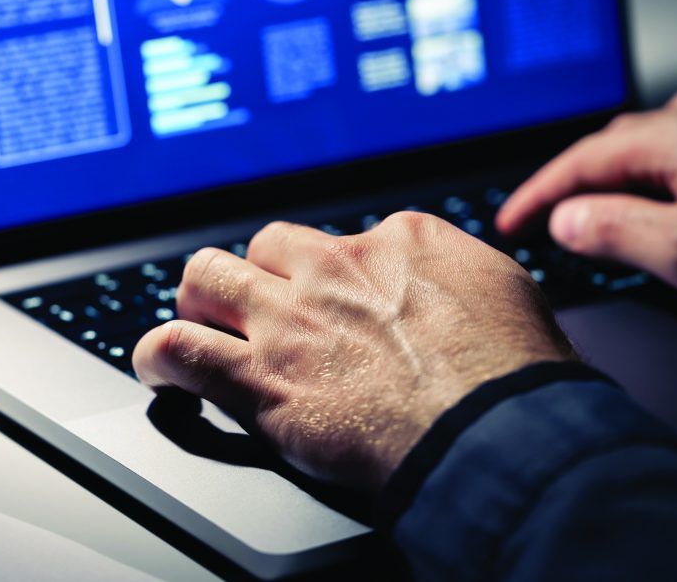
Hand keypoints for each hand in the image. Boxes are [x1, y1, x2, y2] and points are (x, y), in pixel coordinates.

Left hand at [133, 216, 573, 492]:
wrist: (500, 436)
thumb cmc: (516, 378)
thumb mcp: (503, 293)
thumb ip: (457, 277)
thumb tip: (446, 285)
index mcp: (397, 242)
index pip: (338, 240)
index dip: (331, 275)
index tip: (336, 301)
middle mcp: (334, 270)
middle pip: (265, 247)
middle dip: (258, 273)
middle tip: (260, 304)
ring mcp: (291, 321)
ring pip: (208, 278)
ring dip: (201, 299)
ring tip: (200, 319)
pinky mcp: (262, 379)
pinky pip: (180, 351)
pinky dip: (159, 355)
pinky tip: (160, 365)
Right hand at [497, 85, 676, 304]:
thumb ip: (619, 231)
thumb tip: (566, 220)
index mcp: (673, 137)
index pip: (579, 162)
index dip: (536, 195)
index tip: (508, 224)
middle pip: (615, 149)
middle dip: (573, 184)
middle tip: (542, 222)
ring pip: (655, 147)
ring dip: (618, 175)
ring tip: (599, 206)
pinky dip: (660, 172)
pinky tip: (668, 190)